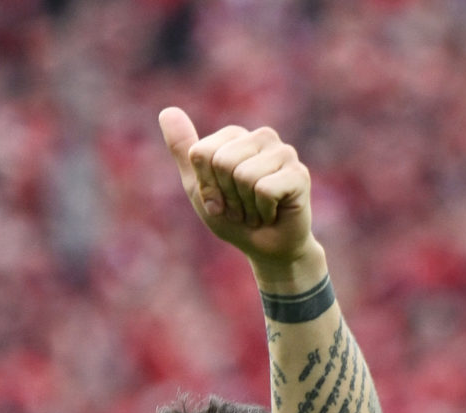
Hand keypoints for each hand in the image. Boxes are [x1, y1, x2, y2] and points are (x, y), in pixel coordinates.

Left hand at [159, 107, 317, 272]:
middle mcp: (262, 137)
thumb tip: (166, 111)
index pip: (201, 153)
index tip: (220, 200)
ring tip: (256, 211)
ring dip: (245, 207)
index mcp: (236, 136)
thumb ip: (184, 150)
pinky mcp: (299, 174)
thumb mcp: (199, 186)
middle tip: (241, 208)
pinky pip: (264, 189)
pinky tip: (273, 213)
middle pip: (222, 162)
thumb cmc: (234, 217)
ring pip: (244, 175)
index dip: (206, 185)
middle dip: (226, 196)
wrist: (266, 249)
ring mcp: (284, 153)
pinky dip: (262, 212)